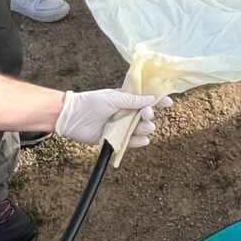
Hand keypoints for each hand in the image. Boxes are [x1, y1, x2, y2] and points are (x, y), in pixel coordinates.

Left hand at [55, 89, 171, 147]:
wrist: (72, 117)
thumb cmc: (91, 102)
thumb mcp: (114, 98)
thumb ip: (133, 100)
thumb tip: (151, 99)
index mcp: (126, 100)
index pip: (146, 100)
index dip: (158, 101)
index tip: (168, 103)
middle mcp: (126, 114)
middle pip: (146, 116)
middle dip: (150, 115)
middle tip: (146, 114)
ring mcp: (121, 127)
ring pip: (141, 130)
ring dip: (146, 129)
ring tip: (142, 127)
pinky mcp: (115, 139)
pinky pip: (131, 142)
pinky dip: (138, 142)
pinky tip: (142, 140)